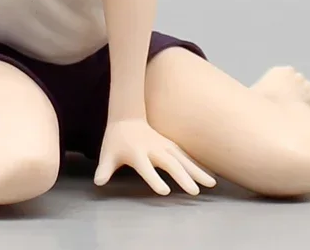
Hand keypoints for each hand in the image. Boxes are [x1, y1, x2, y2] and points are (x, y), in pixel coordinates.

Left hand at [94, 118, 215, 195]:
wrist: (126, 117)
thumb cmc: (116, 140)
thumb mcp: (107, 154)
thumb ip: (104, 169)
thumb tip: (98, 182)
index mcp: (136, 153)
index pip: (146, 168)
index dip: (154, 179)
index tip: (164, 191)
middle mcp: (152, 149)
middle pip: (169, 163)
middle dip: (182, 177)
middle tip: (194, 192)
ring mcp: (163, 145)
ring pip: (182, 158)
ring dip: (196, 170)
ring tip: (211, 184)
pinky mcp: (170, 145)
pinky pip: (185, 155)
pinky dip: (197, 164)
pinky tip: (208, 175)